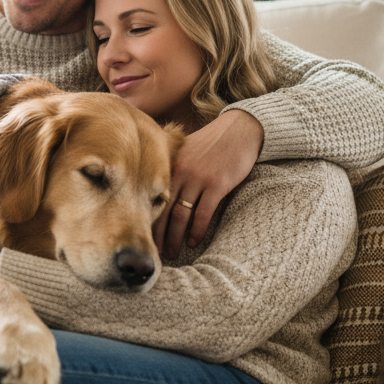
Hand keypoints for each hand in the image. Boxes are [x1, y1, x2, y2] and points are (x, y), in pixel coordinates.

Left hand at [157, 109, 263, 259]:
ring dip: (175, 238)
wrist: (240, 130)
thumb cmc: (212, 142)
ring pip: (180, 215)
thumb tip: (158, 192)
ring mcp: (199, 179)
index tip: (144, 236)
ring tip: (172, 253)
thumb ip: (172, 168)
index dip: (148, 219)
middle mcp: (181, 172)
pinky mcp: (217, 184)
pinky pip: (203, 214)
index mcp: (170, 164)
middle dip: (158, 235)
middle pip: (163, 210)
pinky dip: (197, 231)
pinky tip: (193, 242)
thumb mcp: (186, 150)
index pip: (152, 197)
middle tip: (154, 253)